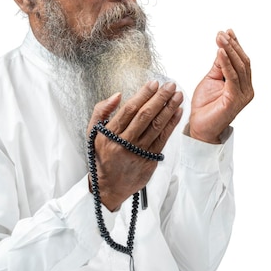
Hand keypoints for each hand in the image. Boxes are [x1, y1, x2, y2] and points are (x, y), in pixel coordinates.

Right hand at [87, 81, 182, 210]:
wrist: (109, 187)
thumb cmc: (102, 156)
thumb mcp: (93, 133)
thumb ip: (101, 111)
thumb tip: (117, 95)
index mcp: (109, 134)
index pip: (129, 110)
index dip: (143, 95)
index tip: (153, 83)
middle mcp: (124, 143)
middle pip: (145, 116)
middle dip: (159, 98)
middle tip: (170, 86)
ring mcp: (138, 153)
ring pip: (156, 126)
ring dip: (169, 109)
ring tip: (178, 95)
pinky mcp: (149, 161)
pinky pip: (162, 139)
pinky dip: (171, 124)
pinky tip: (177, 112)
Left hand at [189, 29, 253, 143]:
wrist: (200, 127)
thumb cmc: (205, 106)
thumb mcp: (211, 79)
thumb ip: (219, 66)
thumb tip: (222, 48)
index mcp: (242, 84)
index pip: (241, 60)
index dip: (236, 45)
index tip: (228, 31)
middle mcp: (246, 89)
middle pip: (242, 62)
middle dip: (232, 45)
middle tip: (222, 33)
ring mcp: (243, 95)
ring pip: (238, 67)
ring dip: (229, 50)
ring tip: (220, 38)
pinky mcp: (234, 99)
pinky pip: (231, 77)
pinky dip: (225, 63)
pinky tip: (219, 51)